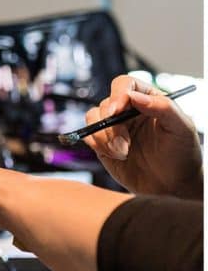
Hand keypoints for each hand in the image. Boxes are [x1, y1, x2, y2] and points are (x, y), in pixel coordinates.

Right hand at [82, 75, 201, 198]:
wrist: (171, 186)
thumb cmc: (182, 154)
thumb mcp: (182, 128)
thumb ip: (163, 107)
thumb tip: (135, 96)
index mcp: (148, 100)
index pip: (125, 84)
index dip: (117, 94)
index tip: (116, 111)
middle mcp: (128, 111)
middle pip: (105, 104)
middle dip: (112, 124)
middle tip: (125, 143)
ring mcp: (114, 128)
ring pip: (93, 119)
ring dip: (104, 137)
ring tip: (123, 152)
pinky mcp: (103, 144)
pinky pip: (89, 136)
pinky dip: (98, 145)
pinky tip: (117, 156)